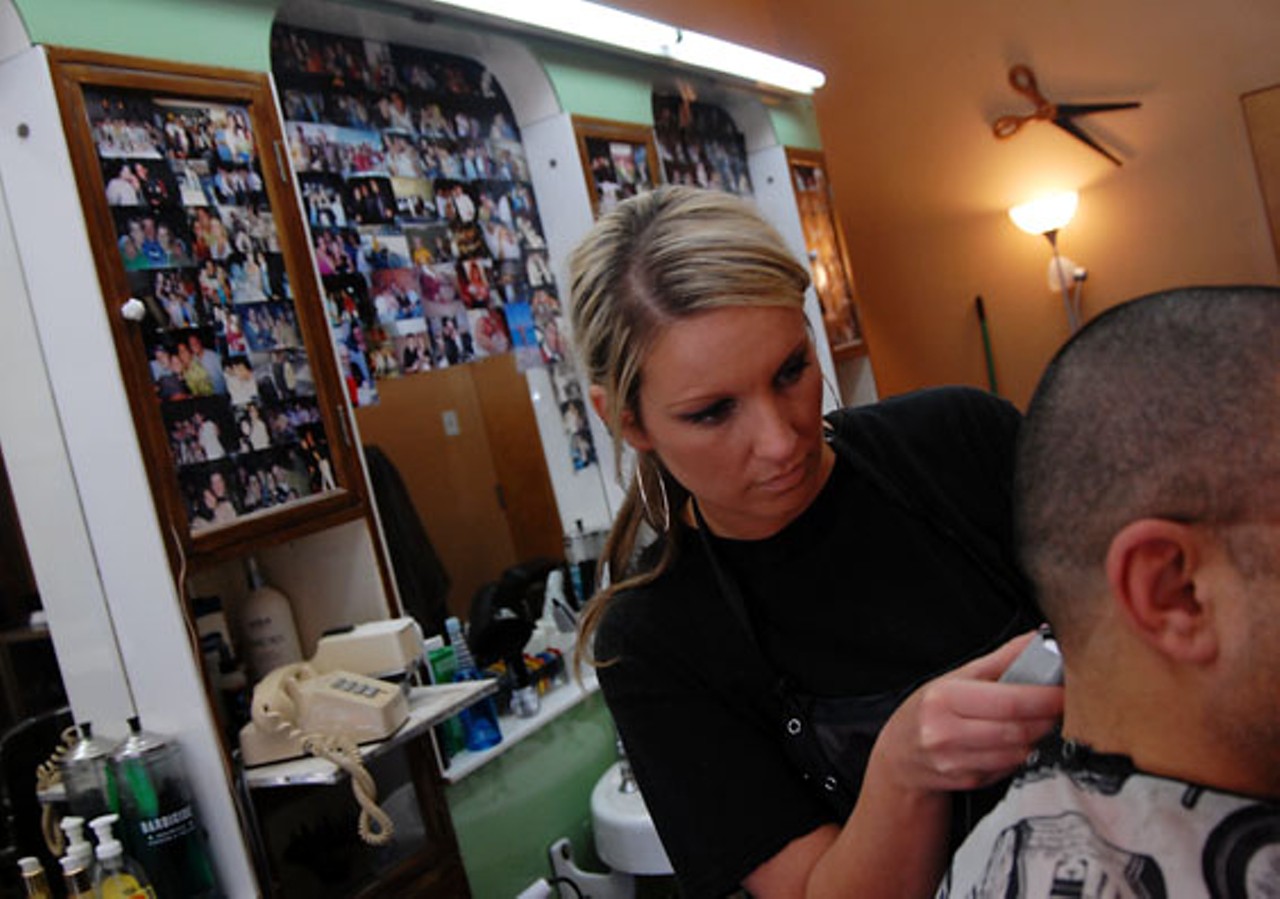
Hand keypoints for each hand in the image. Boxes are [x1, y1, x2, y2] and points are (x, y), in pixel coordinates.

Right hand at [872, 632, 1064, 795]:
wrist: (900, 754)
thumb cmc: (930, 710)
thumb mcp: (956, 678)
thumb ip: (1000, 660)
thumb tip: (1036, 640)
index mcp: (945, 699)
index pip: (1008, 701)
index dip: (1044, 698)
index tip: (1064, 691)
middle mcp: (946, 733)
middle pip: (1017, 729)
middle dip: (1046, 718)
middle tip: (1059, 706)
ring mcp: (955, 762)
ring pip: (1018, 752)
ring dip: (1037, 737)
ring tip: (1038, 721)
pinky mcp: (967, 782)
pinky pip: (1009, 767)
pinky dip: (1020, 753)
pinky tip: (1014, 741)